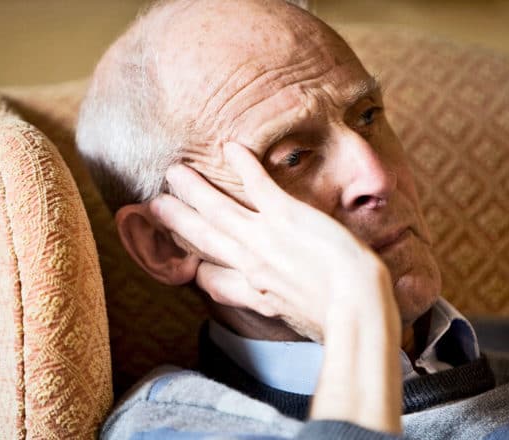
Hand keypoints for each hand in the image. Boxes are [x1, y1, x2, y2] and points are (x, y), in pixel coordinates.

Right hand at [151, 142, 392, 341]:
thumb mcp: (296, 321)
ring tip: (174, 172)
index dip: (194, 268)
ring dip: (194, 189)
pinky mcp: (284, 214)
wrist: (355, 306)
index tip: (186, 259)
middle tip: (153, 205)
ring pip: (217, 209)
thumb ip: (277, 305)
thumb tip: (266, 299)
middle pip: (204, 238)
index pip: (210, 280)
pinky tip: (229, 147)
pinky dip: (241, 164)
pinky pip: (256, 184)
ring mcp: (264, 236)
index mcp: (252, 292)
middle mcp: (250, 263)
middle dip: (176, 221)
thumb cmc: (336, 319)